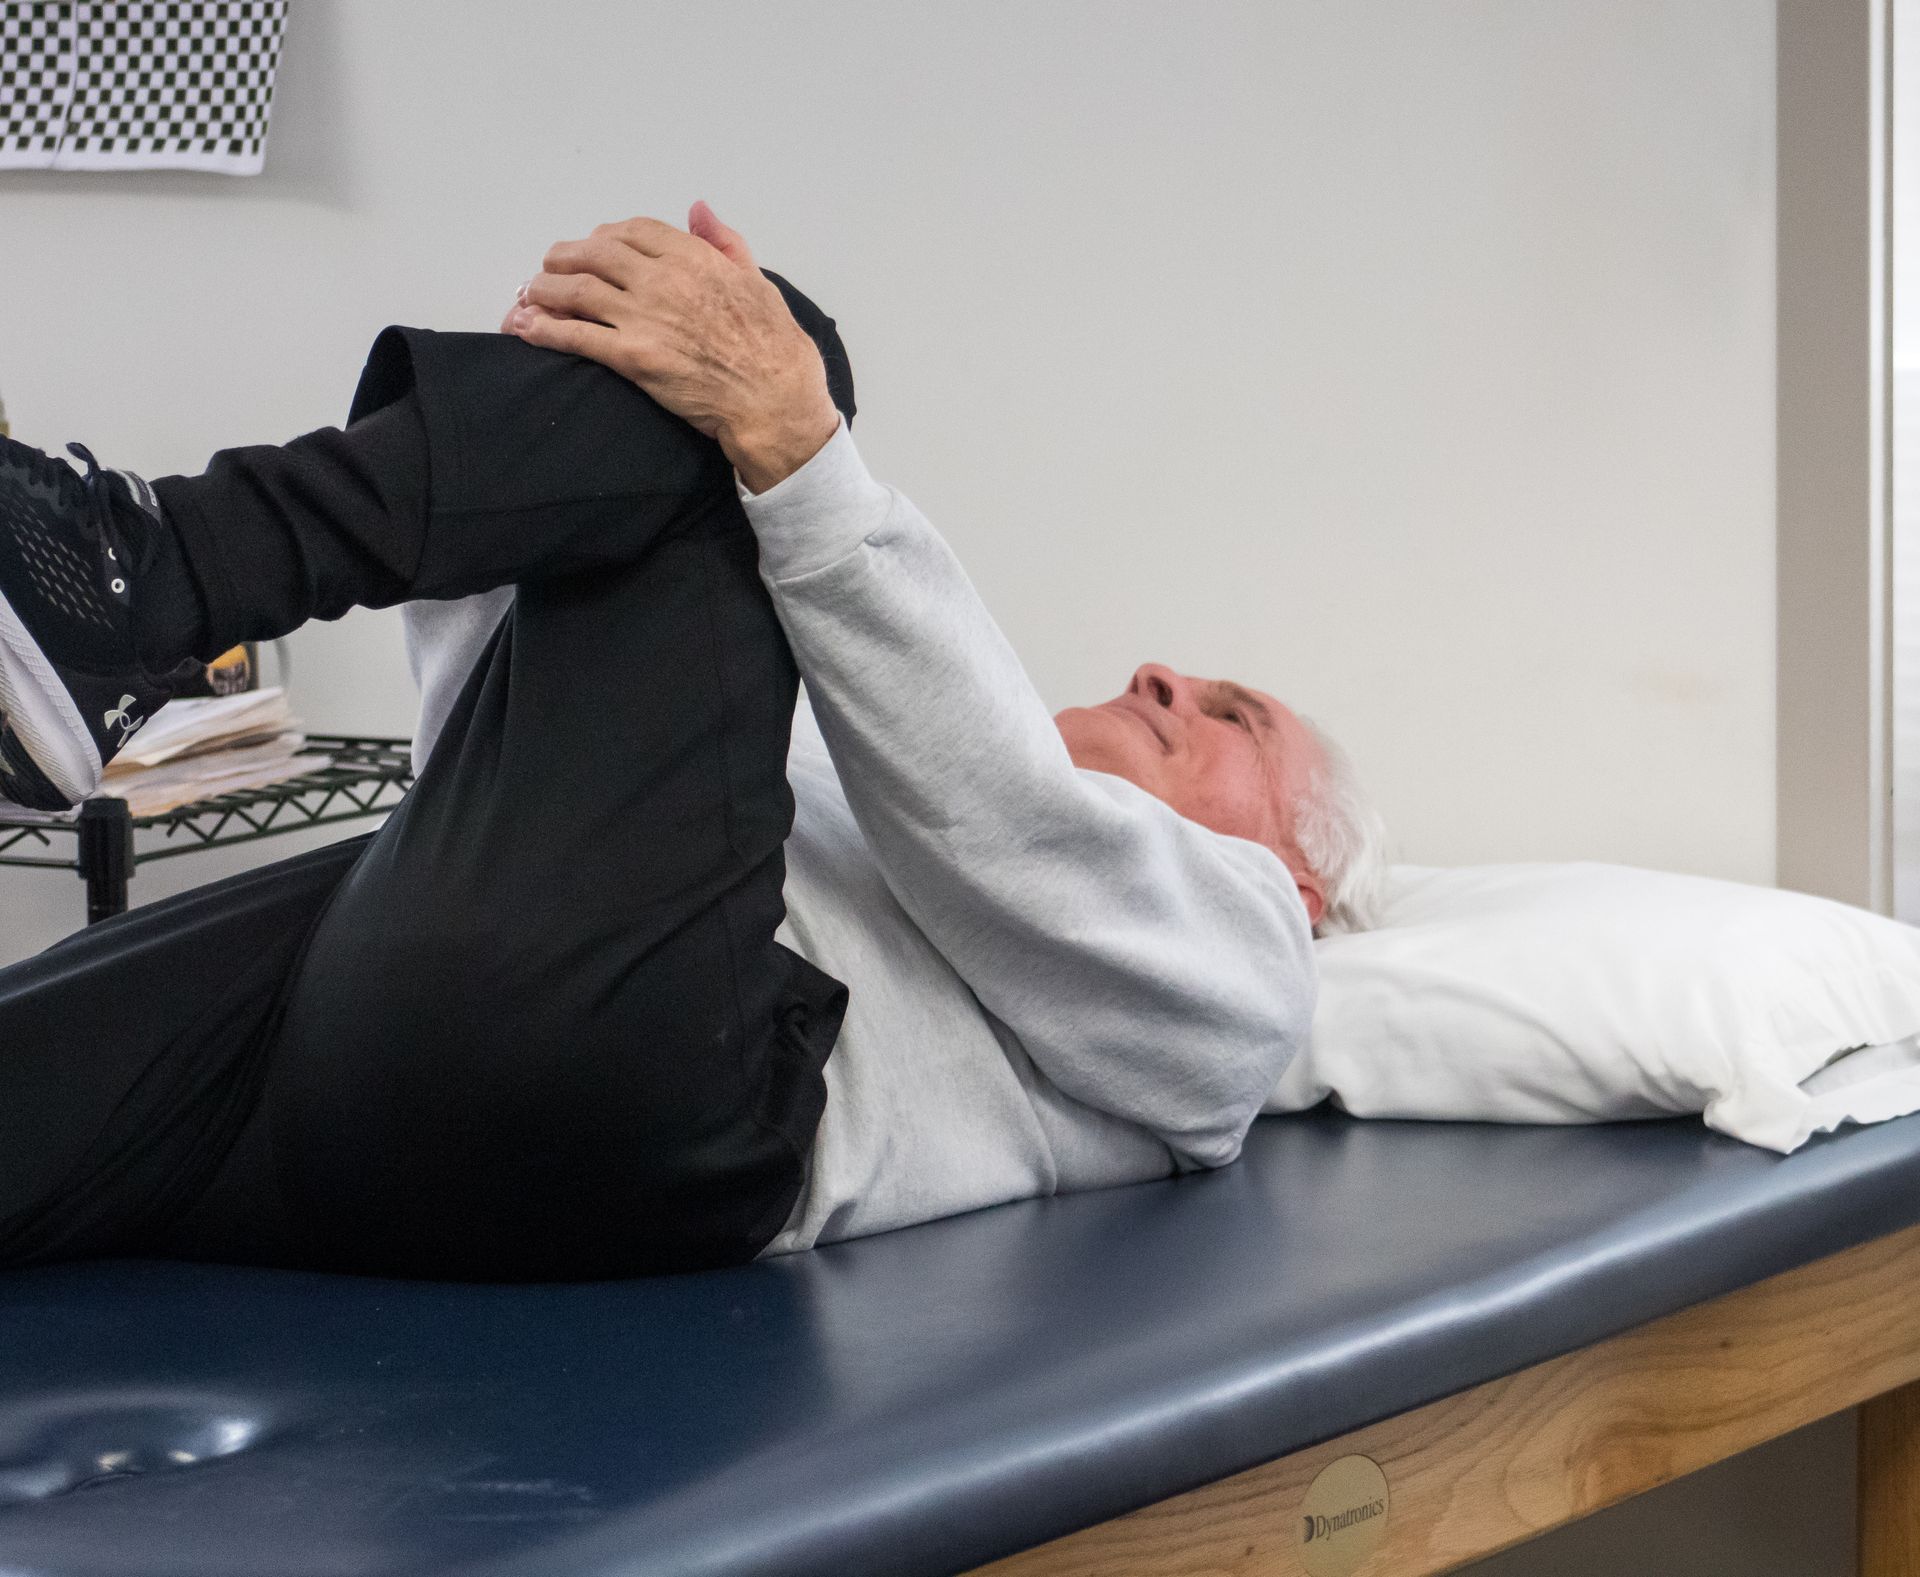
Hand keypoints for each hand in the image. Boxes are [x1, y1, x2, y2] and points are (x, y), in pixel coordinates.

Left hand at [506, 202, 840, 490]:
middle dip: (566, 257)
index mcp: (693, 258)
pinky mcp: (633, 358)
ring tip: (529, 295)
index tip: (595, 245)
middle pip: (595, 254)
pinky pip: (577, 337)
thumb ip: (724, 242)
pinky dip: (545, 329)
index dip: (605, 235)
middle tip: (551, 267)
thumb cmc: (775, 345)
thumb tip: (699, 208)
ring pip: (576, 291)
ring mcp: (644, 318)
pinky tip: (525, 327)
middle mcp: (662, 280)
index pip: (632, 231)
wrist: (775, 399)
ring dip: (544, 290)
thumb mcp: (757, 280)